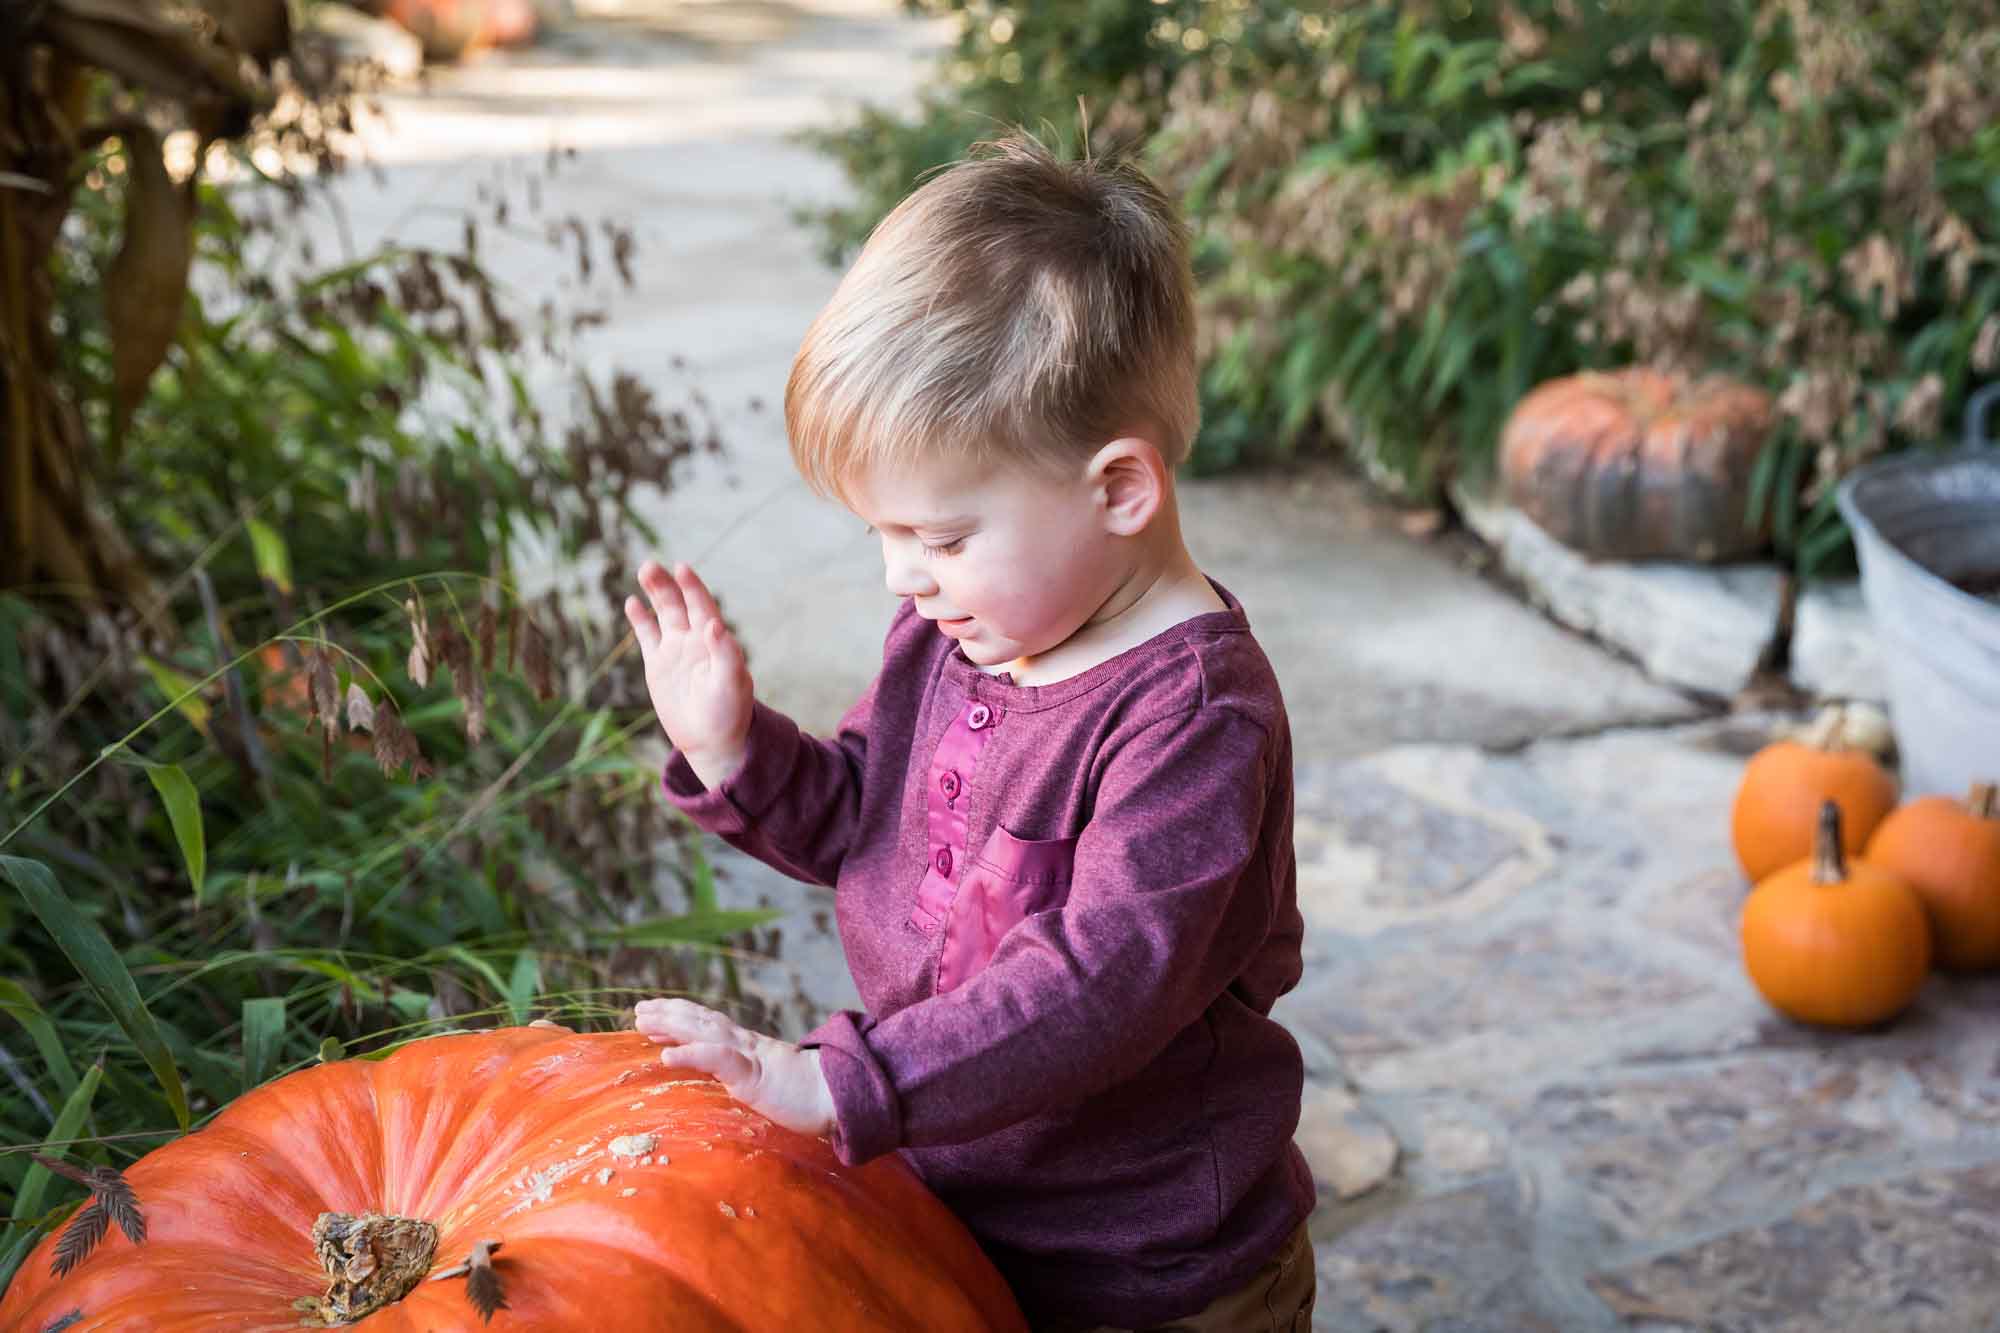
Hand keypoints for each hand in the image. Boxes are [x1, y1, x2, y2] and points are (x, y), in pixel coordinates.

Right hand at [624, 560, 752, 787]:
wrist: (711, 740)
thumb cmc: (729, 713)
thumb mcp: (732, 684)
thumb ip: (725, 653)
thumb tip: (714, 623)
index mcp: (715, 641)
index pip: (703, 606)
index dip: (693, 587)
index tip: (682, 568)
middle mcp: (695, 640)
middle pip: (679, 604)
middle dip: (667, 585)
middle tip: (651, 566)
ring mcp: (675, 650)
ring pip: (663, 613)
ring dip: (655, 592)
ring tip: (645, 570)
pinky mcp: (658, 664)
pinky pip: (647, 636)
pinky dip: (640, 619)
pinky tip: (631, 602)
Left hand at [634, 998, 834, 1137]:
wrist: (844, 1097)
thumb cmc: (814, 1097)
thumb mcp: (777, 1086)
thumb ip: (757, 1080)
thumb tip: (742, 1085)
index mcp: (752, 1050)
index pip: (712, 1027)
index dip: (682, 1018)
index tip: (655, 1015)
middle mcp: (748, 1046)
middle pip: (702, 1021)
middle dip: (669, 1014)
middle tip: (639, 1009)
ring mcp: (751, 1057)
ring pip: (705, 1032)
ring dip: (671, 1025)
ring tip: (643, 1020)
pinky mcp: (755, 1076)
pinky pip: (719, 1060)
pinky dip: (691, 1054)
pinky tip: (666, 1056)